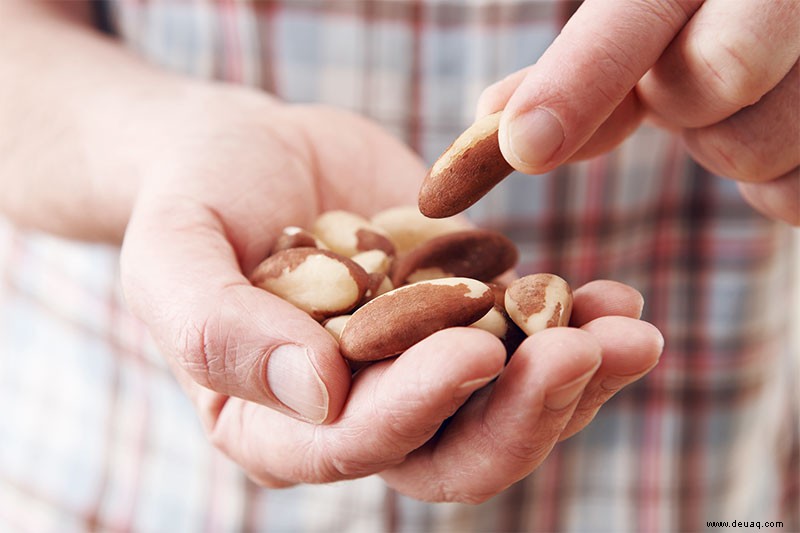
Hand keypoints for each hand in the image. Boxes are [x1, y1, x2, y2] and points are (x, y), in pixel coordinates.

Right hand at [118, 85, 662, 501]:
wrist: (246, 152)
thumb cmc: (193, 200)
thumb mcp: (173, 254)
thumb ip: (221, 331)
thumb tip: (318, 392)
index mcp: (279, 424)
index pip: (355, 444)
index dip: (417, 407)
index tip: (476, 350)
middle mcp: (359, 412)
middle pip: (453, 452)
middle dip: (525, 412)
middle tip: (587, 351)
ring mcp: (418, 367)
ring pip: (508, 409)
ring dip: (575, 378)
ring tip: (627, 328)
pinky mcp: (462, 316)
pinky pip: (528, 341)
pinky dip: (576, 325)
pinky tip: (613, 299)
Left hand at [477, 0, 798, 224]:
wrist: (798, 12)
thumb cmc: (714, 11)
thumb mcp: (654, 11)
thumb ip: (584, 61)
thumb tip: (491, 119)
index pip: (640, 16)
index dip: (579, 81)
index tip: (525, 146)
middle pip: (714, 78)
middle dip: (684, 101)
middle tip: (690, 85)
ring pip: (752, 150)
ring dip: (728, 145)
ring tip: (746, 100)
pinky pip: (793, 197)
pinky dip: (774, 185)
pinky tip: (780, 132)